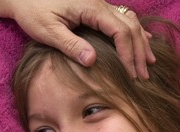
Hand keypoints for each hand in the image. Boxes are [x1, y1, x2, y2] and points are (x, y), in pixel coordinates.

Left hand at [0, 0, 155, 78]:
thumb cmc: (32, 10)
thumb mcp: (47, 30)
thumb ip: (70, 44)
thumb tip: (92, 61)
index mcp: (90, 8)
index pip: (119, 32)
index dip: (128, 54)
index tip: (131, 74)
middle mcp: (99, 3)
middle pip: (130, 26)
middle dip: (138, 52)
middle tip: (143, 76)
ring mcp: (98, 4)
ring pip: (129, 21)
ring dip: (140, 41)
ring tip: (147, 63)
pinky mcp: (94, 8)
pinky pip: (120, 18)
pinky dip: (133, 31)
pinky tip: (141, 40)